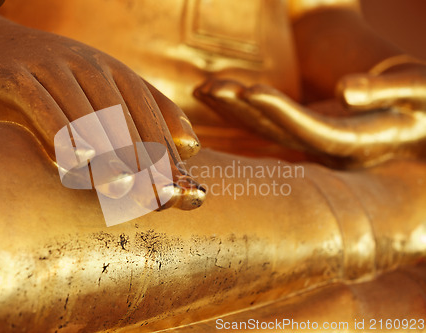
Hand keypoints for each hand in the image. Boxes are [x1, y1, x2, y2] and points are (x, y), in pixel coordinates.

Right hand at [0, 14, 204, 208]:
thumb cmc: (50, 85)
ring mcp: (51, 66)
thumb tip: (195, 147)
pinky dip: (59, 132)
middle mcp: (88, 66)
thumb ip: (143, 120)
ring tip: (123, 186)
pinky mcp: (14, 74)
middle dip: (143, 160)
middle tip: (157, 198)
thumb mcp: (98, 96)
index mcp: (114, 73)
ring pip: (86, 113)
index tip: (181, 190)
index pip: (150, 115)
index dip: (167, 153)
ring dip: (106, 152)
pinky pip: (40, 105)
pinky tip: (73, 162)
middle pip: (124, 116)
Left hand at [194, 64, 425, 167]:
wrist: (419, 123)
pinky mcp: (302, 129)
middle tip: (210, 87)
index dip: (279, 111)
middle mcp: (325, 146)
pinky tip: (216, 95)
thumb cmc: (424, 104)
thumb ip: (385, 91)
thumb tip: (346, 91)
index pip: (310, 129)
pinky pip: (266, 121)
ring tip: (203, 89)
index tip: (250, 90)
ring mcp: (310, 139)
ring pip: (265, 128)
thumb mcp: (417, 92)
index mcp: (354, 142)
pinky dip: (241, 109)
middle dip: (243, 109)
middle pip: (277, 131)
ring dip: (234, 110)